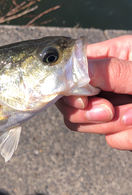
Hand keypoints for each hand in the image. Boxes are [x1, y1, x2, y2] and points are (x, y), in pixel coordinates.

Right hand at [56, 35, 131, 149]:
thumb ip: (111, 71)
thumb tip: (74, 70)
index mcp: (115, 55)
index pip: (74, 64)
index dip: (69, 84)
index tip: (82, 99)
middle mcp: (110, 81)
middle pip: (71, 100)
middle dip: (89, 112)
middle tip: (111, 112)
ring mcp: (115, 106)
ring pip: (88, 123)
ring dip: (114, 126)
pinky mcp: (123, 129)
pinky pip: (113, 139)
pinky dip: (128, 138)